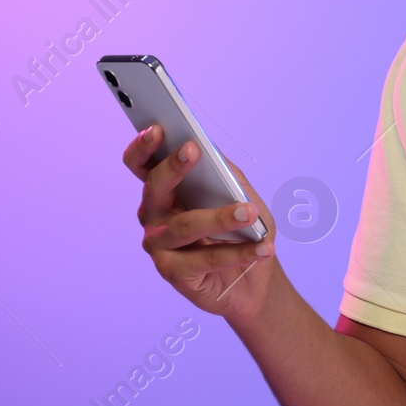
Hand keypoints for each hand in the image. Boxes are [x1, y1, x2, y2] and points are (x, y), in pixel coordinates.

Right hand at [123, 125, 280, 324]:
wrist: (253, 277)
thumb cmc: (242, 230)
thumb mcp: (239, 192)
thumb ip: (222, 170)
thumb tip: (209, 146)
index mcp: (164, 189)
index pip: (142, 164)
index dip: (143, 146)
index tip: (157, 128)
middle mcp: (154, 214)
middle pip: (154, 187)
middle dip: (173, 167)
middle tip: (193, 150)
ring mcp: (159, 244)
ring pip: (185, 225)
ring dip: (220, 217)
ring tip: (250, 213)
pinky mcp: (172, 272)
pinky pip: (205, 259)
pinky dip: (238, 253)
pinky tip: (262, 248)